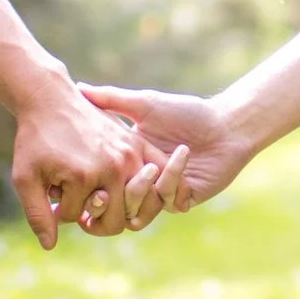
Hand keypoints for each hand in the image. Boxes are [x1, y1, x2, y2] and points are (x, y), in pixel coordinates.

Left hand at [10, 81, 178, 249]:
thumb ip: (37, 215)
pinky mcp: (137, 143)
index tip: (51, 193)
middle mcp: (113, 167)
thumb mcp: (24, 177)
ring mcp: (129, 154)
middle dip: (93, 216)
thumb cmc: (35, 140)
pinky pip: (157, 177)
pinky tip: (131, 189)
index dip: (60, 212)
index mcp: (85, 177)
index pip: (78, 218)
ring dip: (122, 207)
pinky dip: (151, 190)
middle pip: (115, 220)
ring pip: (138, 205)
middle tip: (77, 203)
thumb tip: (50, 246)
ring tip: (101, 197)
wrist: (51, 100)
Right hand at [78, 85, 252, 212]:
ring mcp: (160, 194)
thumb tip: (78, 88)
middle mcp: (140, 181)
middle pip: (111, 205)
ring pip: (137, 210)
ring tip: (148, 168)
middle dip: (106, 199)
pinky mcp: (182, 199)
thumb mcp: (143, 104)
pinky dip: (172, 178)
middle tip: (106, 185)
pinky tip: (182, 154)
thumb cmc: (185, 112)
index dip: (85, 184)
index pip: (97, 180)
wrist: (225, 125)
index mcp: (126, 162)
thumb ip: (110, 99)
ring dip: (139, 191)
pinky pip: (167, 201)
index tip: (75, 175)